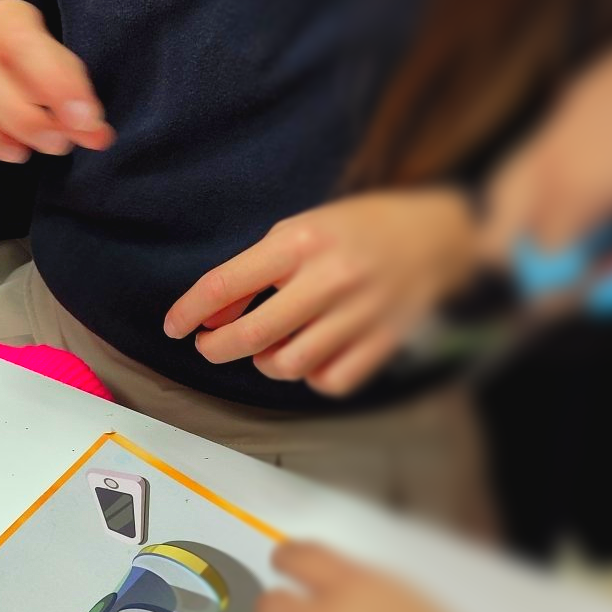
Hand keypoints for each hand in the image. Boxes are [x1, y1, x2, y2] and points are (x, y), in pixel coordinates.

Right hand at [0, 0, 114, 161]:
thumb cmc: (31, 72)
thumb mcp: (61, 76)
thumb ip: (78, 106)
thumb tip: (97, 136)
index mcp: (5, 18)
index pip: (21, 42)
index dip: (54, 83)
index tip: (82, 121)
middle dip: (21, 119)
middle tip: (54, 144)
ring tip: (19, 152)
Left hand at [165, 188, 479, 396]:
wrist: (437, 236)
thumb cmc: (357, 229)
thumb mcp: (301, 230)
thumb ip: (254, 271)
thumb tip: (208, 316)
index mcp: (301, 242)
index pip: (225, 285)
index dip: (189, 312)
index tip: (173, 327)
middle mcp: (329, 279)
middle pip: (251, 336)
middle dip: (217, 348)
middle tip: (209, 346)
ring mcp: (360, 314)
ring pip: (288, 366)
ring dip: (266, 363)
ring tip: (270, 346)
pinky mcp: (384, 342)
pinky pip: (330, 381)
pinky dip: (312, 377)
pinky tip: (312, 357)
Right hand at [488, 0, 611, 351]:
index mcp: (572, 188)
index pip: (534, 269)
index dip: (573, 293)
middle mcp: (552, 149)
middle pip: (501, 227)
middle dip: (541, 256)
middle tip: (608, 257)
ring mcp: (566, 111)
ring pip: (520, 181)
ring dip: (553, 213)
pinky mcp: (591, 84)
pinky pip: (554, 144)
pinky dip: (575, 171)